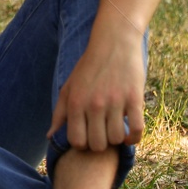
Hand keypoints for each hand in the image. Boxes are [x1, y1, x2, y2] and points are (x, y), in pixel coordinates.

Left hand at [48, 28, 145, 149]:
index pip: (77, 141)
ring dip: (117, 139)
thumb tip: (50, 137)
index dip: (82, 145)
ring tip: (115, 129)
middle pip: (98, 144)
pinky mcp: (134, 98)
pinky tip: (129, 133)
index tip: (87, 137)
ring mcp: (115, 102)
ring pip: (117, 139)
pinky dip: (134, 138)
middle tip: (102, 134)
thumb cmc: (88, 68)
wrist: (113, 43)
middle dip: (99, 144)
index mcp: (76, 103)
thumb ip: (59, 113)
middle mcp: (94, 104)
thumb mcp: (68, 87)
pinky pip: (137, 130)